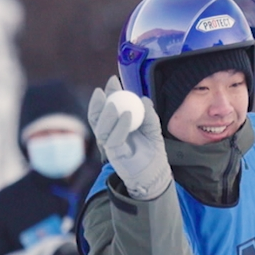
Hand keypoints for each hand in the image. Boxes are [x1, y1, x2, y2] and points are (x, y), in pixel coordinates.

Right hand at [89, 76, 171, 199]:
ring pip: (101, 127)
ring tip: (113, 100)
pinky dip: (119, 126)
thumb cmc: (153, 152)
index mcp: (118, 126)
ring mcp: (110, 144)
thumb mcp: (153, 129)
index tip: (113, 80)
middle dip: (102, 99)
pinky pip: (114, 138)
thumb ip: (149, 115)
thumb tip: (144, 99)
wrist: (155, 174)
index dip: (110, 94)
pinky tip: (127, 115)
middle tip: (109, 85)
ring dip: (106, 112)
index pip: (110, 107)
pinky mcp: (115, 154)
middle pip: (99, 115)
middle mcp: (110, 134)